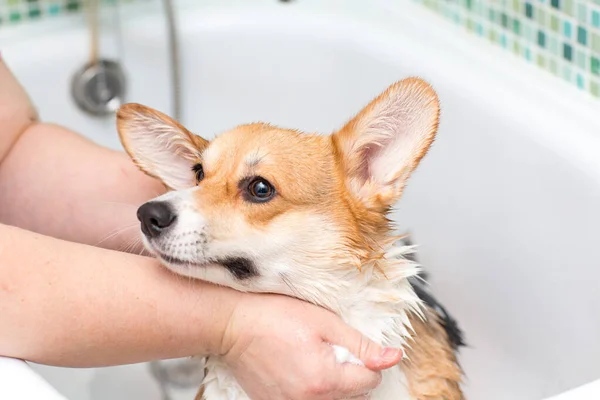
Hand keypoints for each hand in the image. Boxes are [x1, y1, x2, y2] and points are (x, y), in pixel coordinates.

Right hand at [221, 293, 401, 399]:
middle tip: (328, 348)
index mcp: (325, 379)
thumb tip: (394, 357)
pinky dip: (312, 390)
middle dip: (351, 373)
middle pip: (354, 396)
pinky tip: (299, 368)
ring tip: (313, 358)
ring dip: (333, 383)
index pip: (371, 381)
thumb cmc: (275, 316)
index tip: (348, 344)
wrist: (233, 325)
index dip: (366, 359)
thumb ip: (362, 344)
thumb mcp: (325, 322)